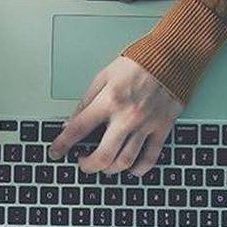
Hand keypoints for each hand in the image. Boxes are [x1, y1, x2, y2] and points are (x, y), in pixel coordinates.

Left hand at [49, 57, 182, 175]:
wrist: (171, 57)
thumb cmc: (137, 63)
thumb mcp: (104, 76)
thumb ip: (86, 101)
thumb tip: (70, 123)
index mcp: (109, 101)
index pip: (78, 129)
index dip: (62, 144)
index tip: (55, 152)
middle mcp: (127, 116)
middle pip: (103, 156)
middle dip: (87, 166)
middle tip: (82, 163)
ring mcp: (146, 125)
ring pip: (125, 161)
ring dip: (110, 170)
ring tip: (104, 165)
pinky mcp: (162, 128)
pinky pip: (150, 158)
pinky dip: (139, 169)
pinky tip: (130, 169)